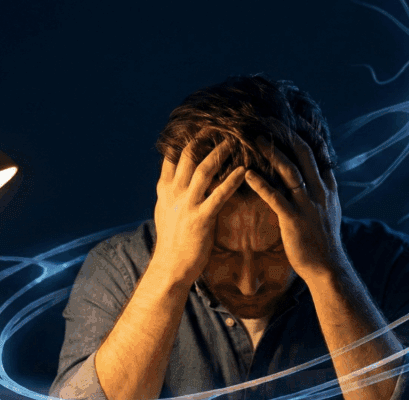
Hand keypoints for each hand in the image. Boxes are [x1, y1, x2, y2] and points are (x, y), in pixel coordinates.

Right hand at [152, 137, 244, 287]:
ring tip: (235, 140)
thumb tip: (174, 175)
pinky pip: (218, 195)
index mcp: (165, 189)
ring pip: (204, 170)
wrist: (171, 267)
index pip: (172, 155)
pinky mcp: (201, 219)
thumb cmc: (172, 241)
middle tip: (220, 123)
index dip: (185, 137)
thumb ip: (170, 191)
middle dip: (203, 137)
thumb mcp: (164, 210)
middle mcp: (173, 193)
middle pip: (188, 155)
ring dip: (220, 153)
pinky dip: (231, 180)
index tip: (199, 124)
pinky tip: (244, 170)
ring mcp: (186, 205)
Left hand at [245, 128, 346, 282]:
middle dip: (286, 134)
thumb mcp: (330, 210)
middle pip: (303, 154)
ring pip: (290, 171)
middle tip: (268, 119)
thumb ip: (324, 189)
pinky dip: (261, 184)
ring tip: (255, 138)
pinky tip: (247, 174)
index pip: (317, 153)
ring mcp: (308, 205)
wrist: (327, 267)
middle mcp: (319, 191)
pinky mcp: (294, 220)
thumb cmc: (324, 240)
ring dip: (272, 153)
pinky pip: (276, 197)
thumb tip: (322, 173)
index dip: (303, 133)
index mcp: (327, 187)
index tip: (289, 118)